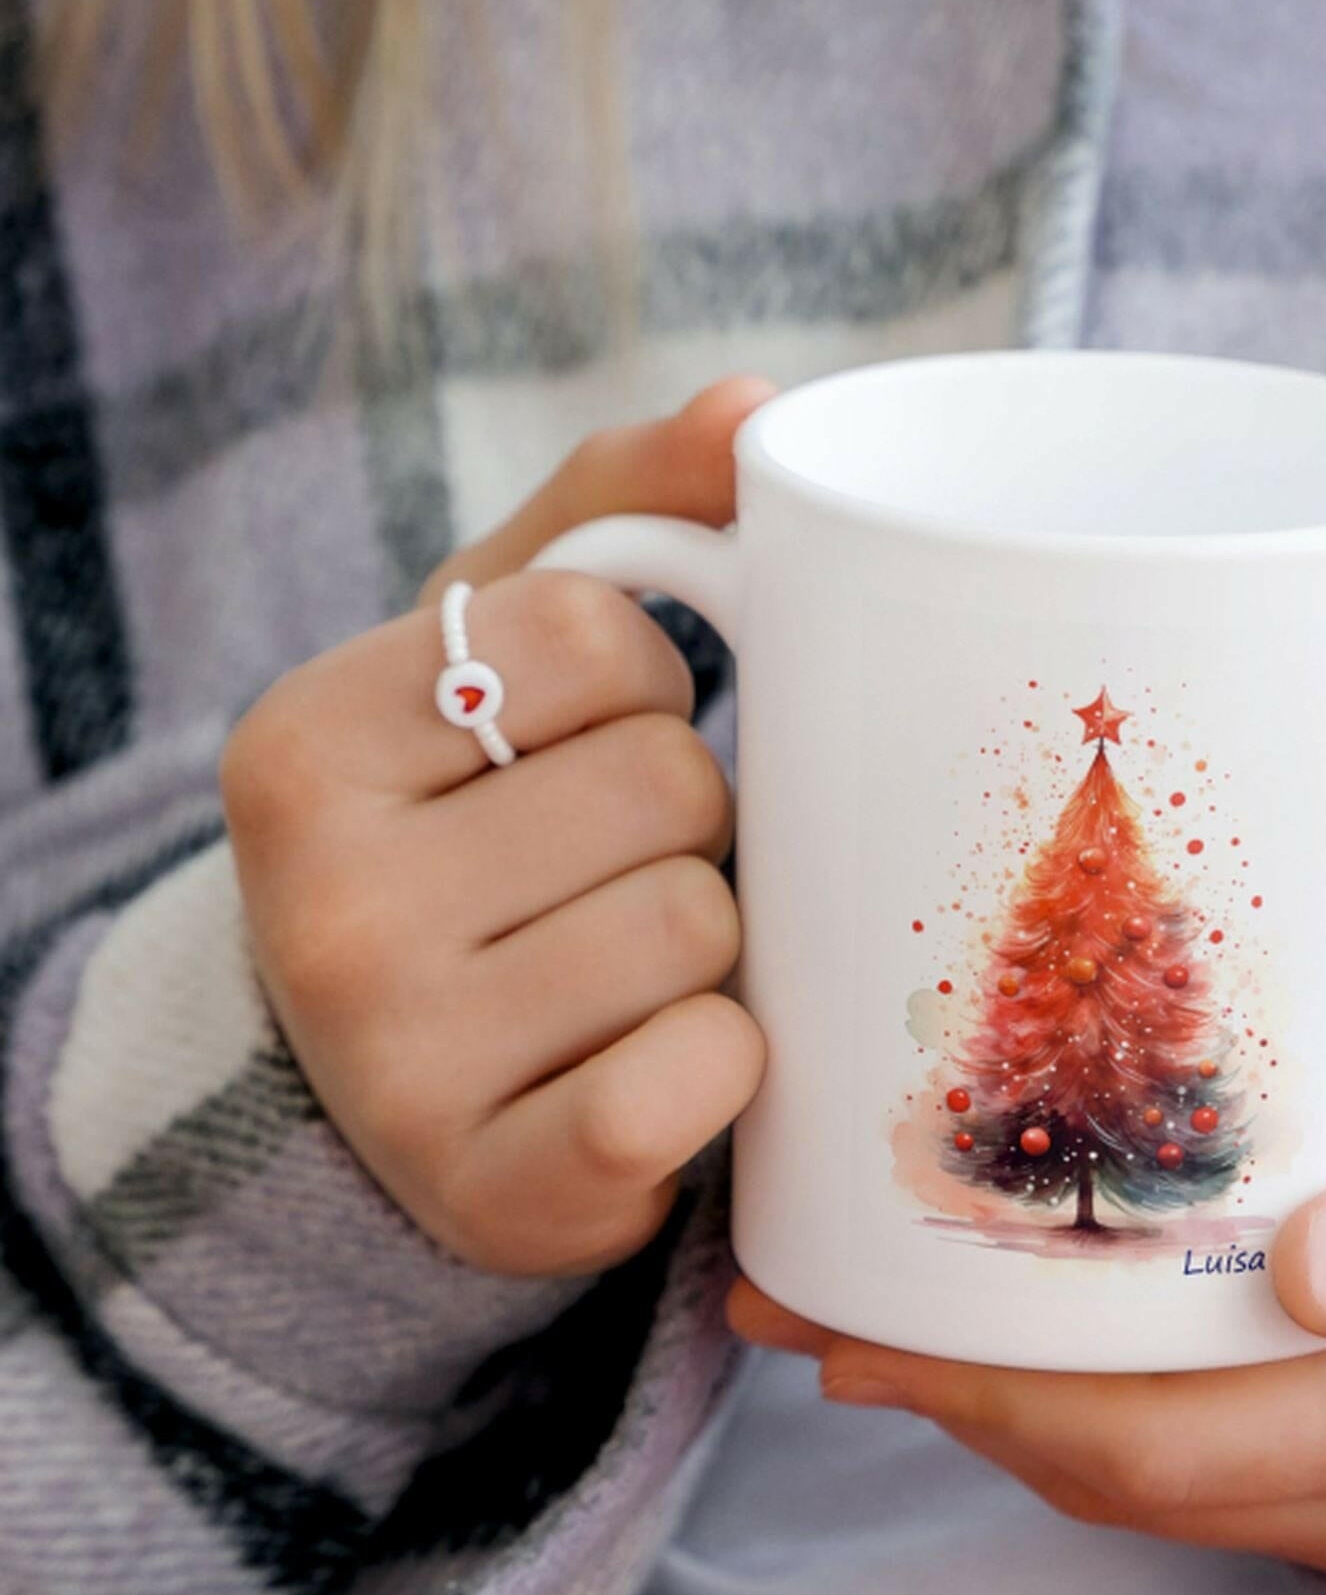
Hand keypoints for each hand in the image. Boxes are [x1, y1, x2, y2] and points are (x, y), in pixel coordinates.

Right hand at [222, 376, 775, 1275]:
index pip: (600, 635)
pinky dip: (722, 1066)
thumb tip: (755, 409)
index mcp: (302, 740)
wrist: (399, 1093)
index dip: (646, 686)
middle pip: (671, 784)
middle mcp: (320, 901)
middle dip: (685, 820)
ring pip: (702, 923)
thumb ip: (616, 514)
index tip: (585, 745)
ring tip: (622, 968)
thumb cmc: (476, 834)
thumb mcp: (499, 657)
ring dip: (710, 945)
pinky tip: (652, 1068)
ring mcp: (396, 1059)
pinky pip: (706, 1072)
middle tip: (611, 873)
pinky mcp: (495, 1185)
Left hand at [730, 1018, 1325, 1591]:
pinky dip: (1091, 1404)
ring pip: (1153, 1483)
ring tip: (867, 1307)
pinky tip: (1022, 1329)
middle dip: (951, 1400)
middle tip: (799, 1295)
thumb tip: (1309, 1272)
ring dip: (1003, 1407)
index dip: (986, 1392)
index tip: (847, 1310)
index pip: (1161, 1444)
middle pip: (1127, 1479)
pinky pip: (1203, 1464)